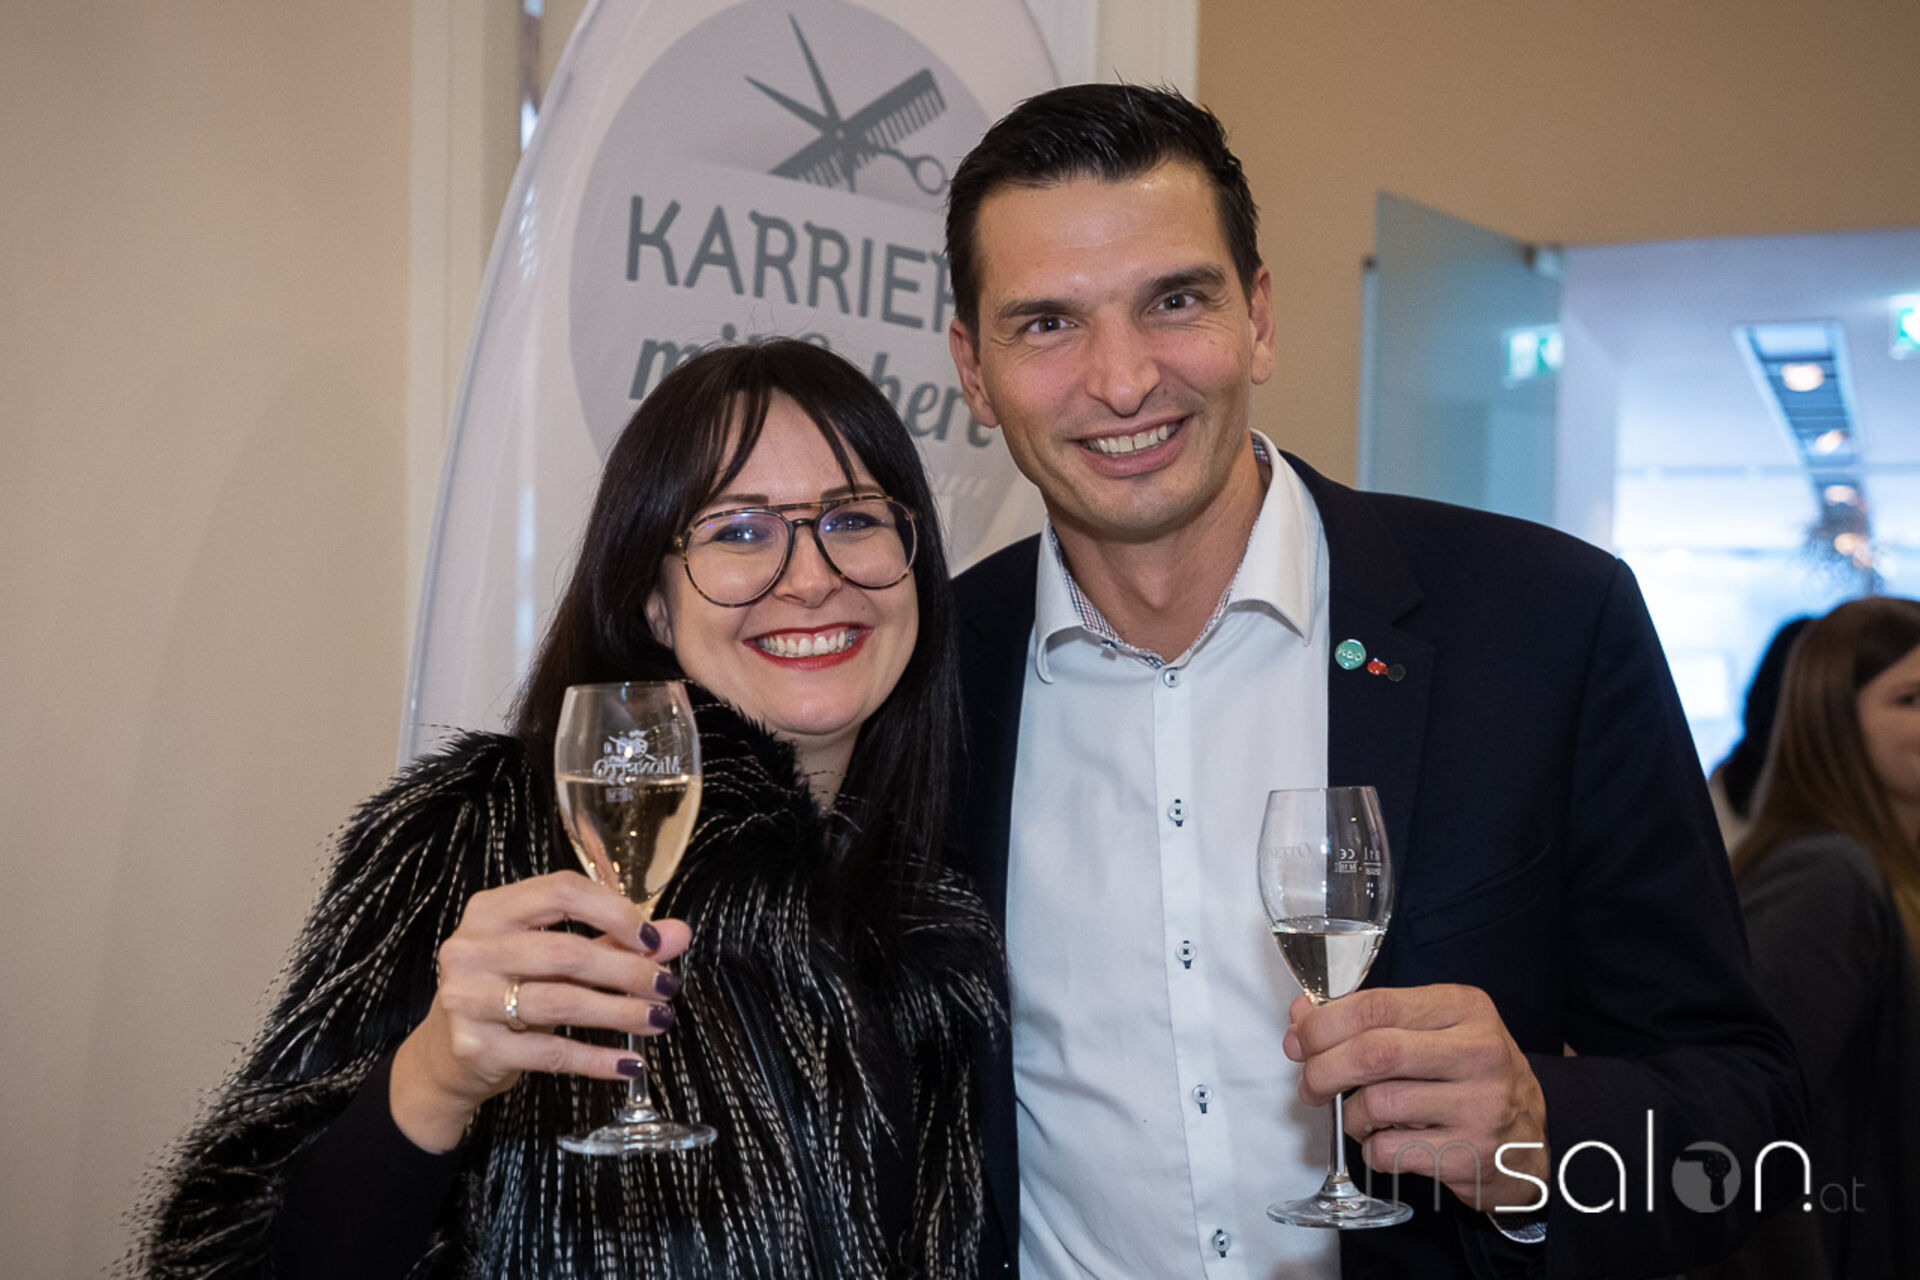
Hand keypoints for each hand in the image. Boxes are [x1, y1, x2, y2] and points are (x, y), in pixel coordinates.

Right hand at [388, 870, 691, 1150]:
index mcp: (491, 910)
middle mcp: (472, 949)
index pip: (560, 891)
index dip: (614, 911)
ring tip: (659, 1019)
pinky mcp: (476, 1048)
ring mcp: (468, 999)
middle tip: (668, 985)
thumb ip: (613, 940)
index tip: (653, 938)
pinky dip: (597, 1059)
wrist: (444, 1057)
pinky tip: (630, 1063)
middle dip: (628, 969)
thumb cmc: (505, 991)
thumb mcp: (551, 958)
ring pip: (562, 1002)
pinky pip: (551, 1052)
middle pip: (565, 951)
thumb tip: (678, 934)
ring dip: (621, 1012)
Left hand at [1284, 984, 1549, 1212]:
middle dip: (1323, 1070)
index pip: (1377, 1005)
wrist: (1532, 1143)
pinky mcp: (1472, 1154)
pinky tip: (1385, 1141)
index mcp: (1465, 1007)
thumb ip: (1371, 1019)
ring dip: (1349, 1114)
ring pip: (1377, 1103)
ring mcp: (1480, 1104)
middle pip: (1374, 1053)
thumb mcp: (1435, 1031)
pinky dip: (1370, 1148)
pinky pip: (1389, 1150)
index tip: (1298, 1040)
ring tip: (1359, 1116)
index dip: (1323, 1023)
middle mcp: (1479, 1051)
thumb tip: (1301, 1013)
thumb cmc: (1470, 1078)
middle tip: (1310, 1085)